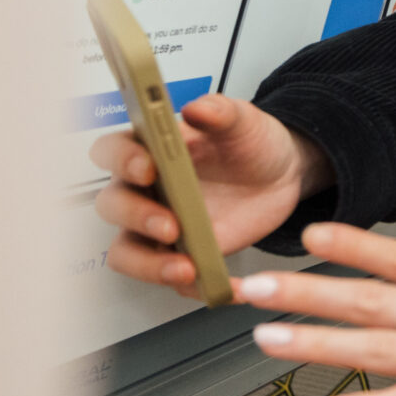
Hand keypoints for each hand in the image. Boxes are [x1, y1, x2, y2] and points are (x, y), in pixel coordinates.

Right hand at [91, 94, 330, 293]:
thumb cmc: (250, 144)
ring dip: (149, 264)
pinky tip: (217, 284)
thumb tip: (197, 108)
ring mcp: (158, 226)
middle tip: (170, 225)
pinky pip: (172, 278)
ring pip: (127, 252)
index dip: (121, 160)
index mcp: (150, 150)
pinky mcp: (181, 254)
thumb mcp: (244, 121)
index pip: (112, 151)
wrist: (283, 175)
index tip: (147, 167)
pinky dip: (193, 287)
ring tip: (185, 267)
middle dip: (136, 217)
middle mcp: (145, 190)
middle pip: (113, 206)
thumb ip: (221, 112)